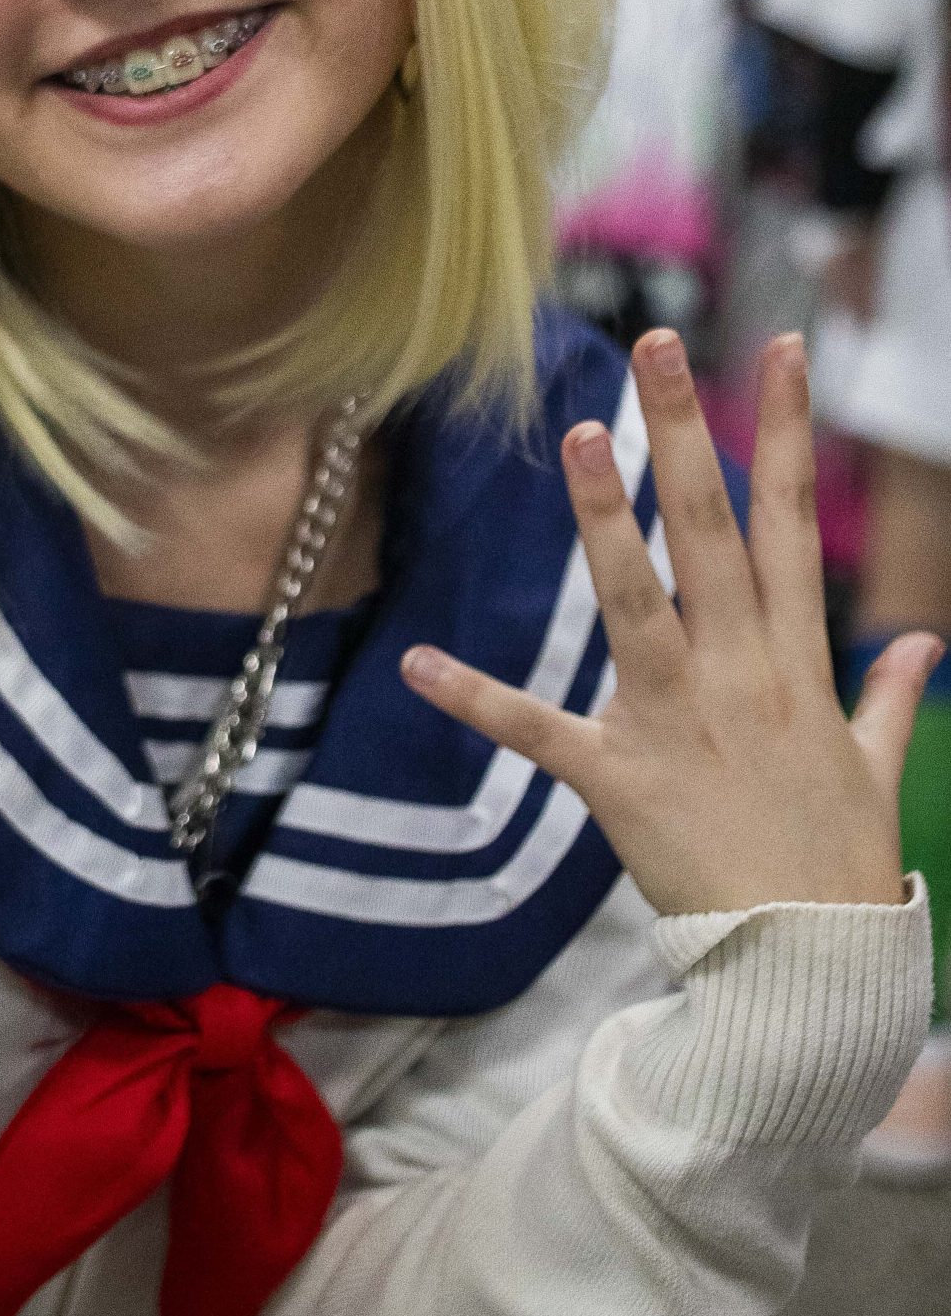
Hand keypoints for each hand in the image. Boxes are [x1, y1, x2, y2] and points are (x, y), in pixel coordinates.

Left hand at [401, 330, 939, 916]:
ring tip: (580, 436)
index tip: (783, 351)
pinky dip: (476, 699)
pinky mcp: (619, 780)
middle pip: (710, 534)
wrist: (807, 968)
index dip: (788, 433)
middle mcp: (741, 675)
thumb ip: (886, 695)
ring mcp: (678, 722)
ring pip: (638, 601)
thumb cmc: (836, 864)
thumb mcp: (875, 769)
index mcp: (798, 663)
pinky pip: (539, 731)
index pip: (791, 524)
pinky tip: (415, 662)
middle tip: (656, 348)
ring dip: (605, 519)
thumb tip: (924, 643)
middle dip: (686, 436)